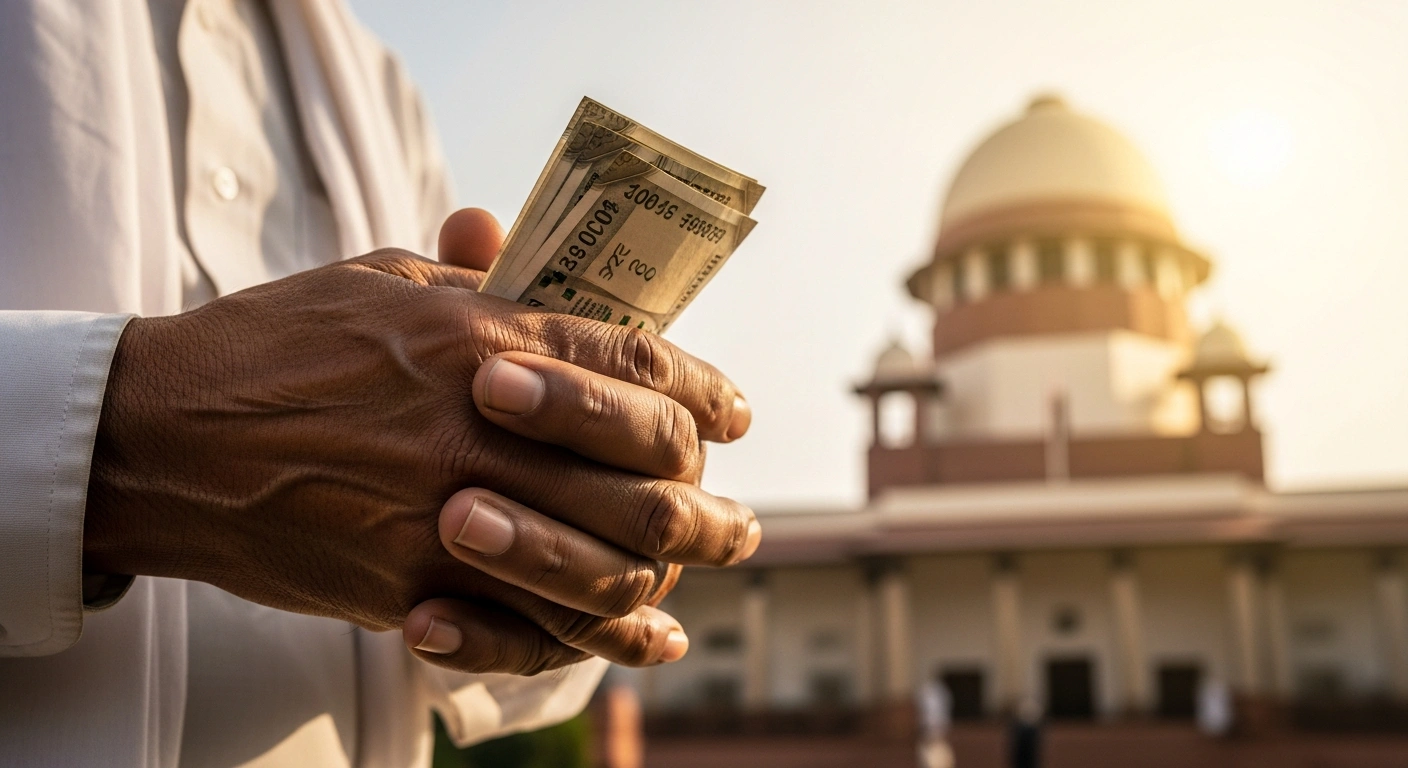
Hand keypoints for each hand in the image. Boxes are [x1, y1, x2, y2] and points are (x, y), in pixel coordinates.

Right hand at [84, 210, 756, 670]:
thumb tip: (523, 247)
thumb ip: (470, 274)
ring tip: (713, 568)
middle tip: (739, 517)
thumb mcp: (381, 280)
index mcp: (479, 333)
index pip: (635, 362)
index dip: (702, 390)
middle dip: (707, 494)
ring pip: (603, 556)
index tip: (732, 410)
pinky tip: (644, 636)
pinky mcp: (407, 584)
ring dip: (676, 568)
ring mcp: (444, 512)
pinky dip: (600, 637)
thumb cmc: (275, 346)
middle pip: (642, 468)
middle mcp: (478, 424)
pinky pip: (530, 623)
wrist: (164, 436)